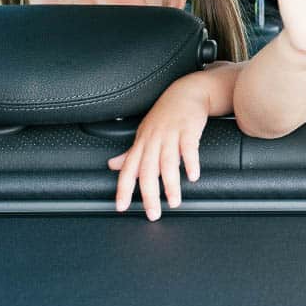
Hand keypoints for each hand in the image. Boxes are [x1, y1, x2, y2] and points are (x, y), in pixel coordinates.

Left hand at [108, 76, 209, 220]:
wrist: (186, 92)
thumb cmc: (165, 115)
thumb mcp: (144, 133)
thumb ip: (130, 153)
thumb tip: (112, 166)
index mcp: (142, 143)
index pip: (128, 169)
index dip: (123, 188)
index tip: (121, 207)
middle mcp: (154, 140)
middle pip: (147, 170)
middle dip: (149, 194)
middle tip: (153, 213)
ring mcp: (171, 134)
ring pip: (168, 162)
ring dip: (170, 184)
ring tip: (174, 202)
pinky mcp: (189, 129)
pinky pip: (189, 148)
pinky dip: (190, 163)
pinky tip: (193, 176)